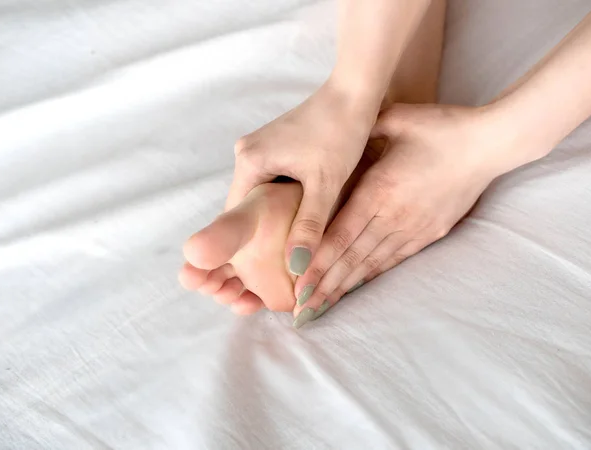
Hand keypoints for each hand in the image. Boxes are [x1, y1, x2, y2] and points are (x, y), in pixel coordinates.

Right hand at [226, 79, 378, 276]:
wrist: (353, 91)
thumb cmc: (341, 133)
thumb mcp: (326, 184)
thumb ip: (308, 227)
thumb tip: (296, 268)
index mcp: (249, 161)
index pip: (236, 214)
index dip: (246, 243)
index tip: (260, 267)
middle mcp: (245, 151)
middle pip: (246, 204)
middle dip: (260, 231)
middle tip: (277, 260)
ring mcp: (257, 146)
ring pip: (258, 193)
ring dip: (271, 215)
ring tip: (287, 242)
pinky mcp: (271, 144)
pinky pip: (268, 179)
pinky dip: (279, 198)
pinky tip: (296, 213)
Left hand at [292, 103, 528, 324]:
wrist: (489, 144)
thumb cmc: (441, 127)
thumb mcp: (396, 118)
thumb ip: (364, 130)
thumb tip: (340, 132)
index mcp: (379, 190)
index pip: (340, 235)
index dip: (317, 264)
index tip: (298, 287)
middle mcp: (393, 216)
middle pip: (351, 258)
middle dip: (324, 287)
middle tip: (301, 313)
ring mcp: (413, 227)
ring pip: (371, 264)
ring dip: (344, 288)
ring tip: (322, 308)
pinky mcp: (429, 233)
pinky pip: (395, 259)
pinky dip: (372, 275)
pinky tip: (355, 288)